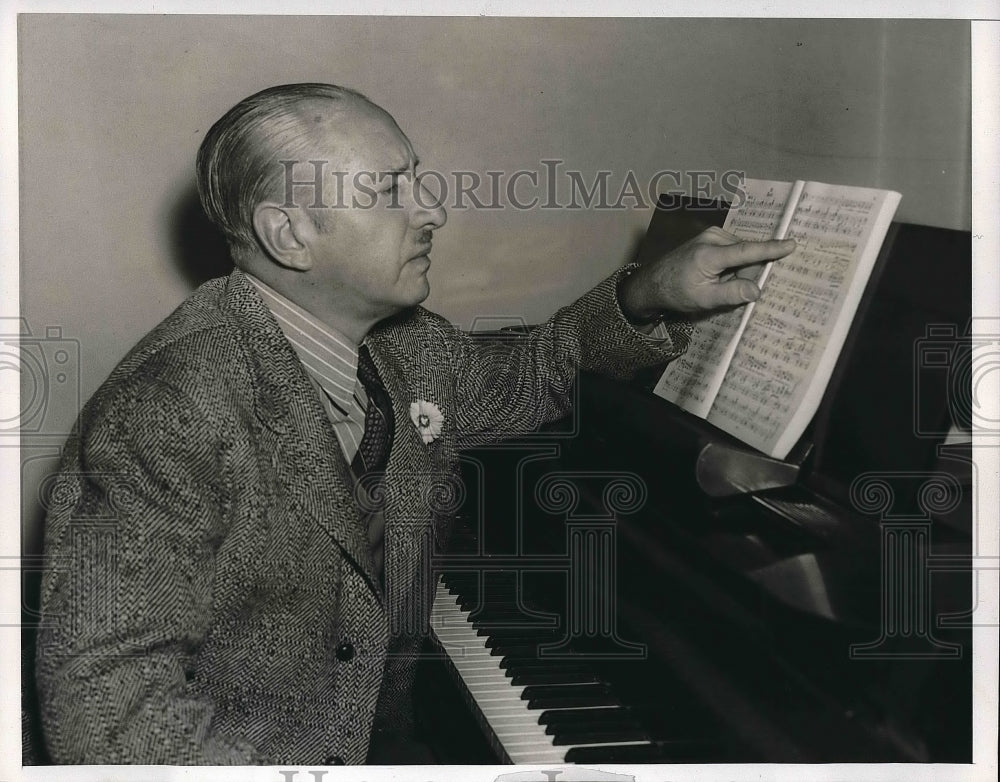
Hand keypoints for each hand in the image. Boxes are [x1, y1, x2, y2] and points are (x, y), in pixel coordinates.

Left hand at [619, 227, 795, 320]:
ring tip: (718, 283)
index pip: (747, 251)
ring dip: (738, 269)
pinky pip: (732, 250)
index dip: (771, 249)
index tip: (791, 244)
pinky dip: (731, 263)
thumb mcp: (704, 299)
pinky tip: (717, 276)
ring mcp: (710, 235)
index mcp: (710, 254)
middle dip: (747, 272)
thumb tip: (757, 290)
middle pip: (746, 254)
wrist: (653, 282)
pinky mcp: (710, 236)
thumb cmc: (677, 293)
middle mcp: (712, 238)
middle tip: (728, 289)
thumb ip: (731, 294)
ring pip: (740, 252)